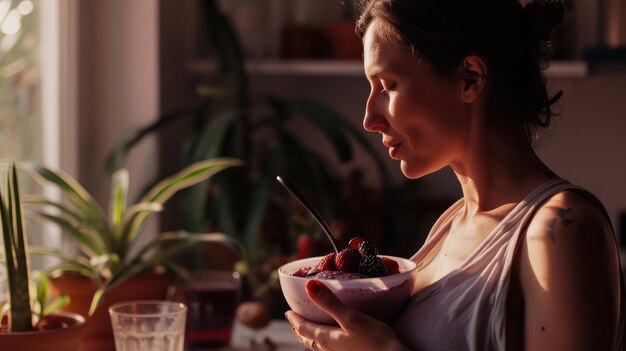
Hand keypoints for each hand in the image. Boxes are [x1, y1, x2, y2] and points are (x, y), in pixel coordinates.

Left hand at [284, 279, 408, 350]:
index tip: (288, 312)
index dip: (295, 319)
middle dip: (301, 329)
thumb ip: (330, 303)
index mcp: (327, 339)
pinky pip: (331, 350)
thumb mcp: (351, 318)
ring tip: (310, 333)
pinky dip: (325, 343)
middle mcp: (331, 350)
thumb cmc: (375, 341)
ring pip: (320, 347)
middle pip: (310, 339)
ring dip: (312, 338)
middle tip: (295, 322)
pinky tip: (335, 343)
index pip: (305, 328)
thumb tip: (309, 285)